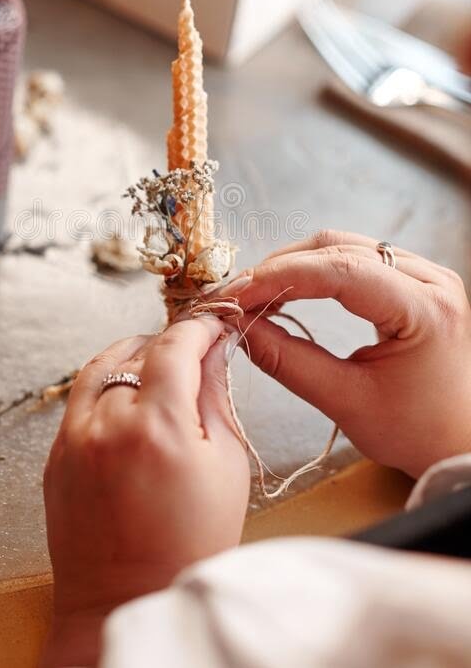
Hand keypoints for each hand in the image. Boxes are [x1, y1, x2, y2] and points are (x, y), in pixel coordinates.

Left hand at [41, 318, 248, 666]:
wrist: (126, 601)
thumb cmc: (188, 546)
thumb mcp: (226, 467)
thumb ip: (216, 397)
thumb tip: (214, 352)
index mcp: (158, 426)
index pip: (175, 345)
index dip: (199, 327)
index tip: (213, 325)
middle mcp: (107, 423)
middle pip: (138, 350)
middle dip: (170, 344)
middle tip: (193, 353)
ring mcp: (74, 438)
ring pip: (101, 365)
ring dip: (133, 356)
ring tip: (159, 370)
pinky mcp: (56, 454)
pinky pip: (80, 398)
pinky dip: (106, 386)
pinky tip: (129, 402)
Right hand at [222, 230, 470, 479]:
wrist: (458, 441)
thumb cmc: (415, 431)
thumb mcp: (346, 402)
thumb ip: (289, 362)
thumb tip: (239, 328)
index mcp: (425, 309)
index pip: (342, 271)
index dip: (282, 276)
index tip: (238, 294)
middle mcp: (430, 279)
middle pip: (338, 247)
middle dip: (280, 268)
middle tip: (237, 295)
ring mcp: (424, 273)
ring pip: (342, 245)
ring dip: (293, 265)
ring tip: (255, 294)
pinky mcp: (412, 278)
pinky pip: (353, 257)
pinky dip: (312, 271)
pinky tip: (286, 290)